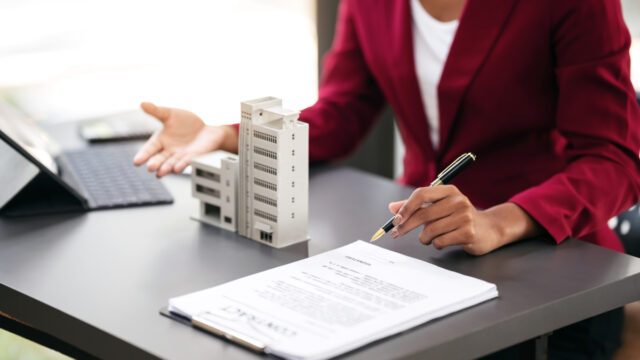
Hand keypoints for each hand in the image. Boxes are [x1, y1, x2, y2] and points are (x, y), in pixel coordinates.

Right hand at [133, 102, 237, 176]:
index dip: (143, 155)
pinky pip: (188, 160)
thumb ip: (156, 111)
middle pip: (160, 159)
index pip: (150, 148)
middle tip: (150, 168)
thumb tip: (142, 103)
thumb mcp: (170, 114)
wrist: (207, 124)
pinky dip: (182, 164)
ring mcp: (182, 154)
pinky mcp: (195, 155)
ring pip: (172, 163)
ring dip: (166, 168)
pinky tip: (177, 168)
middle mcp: (170, 150)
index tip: (136, 161)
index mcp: (161, 140)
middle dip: (155, 163)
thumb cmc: (186, 122)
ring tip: (160, 172)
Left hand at [388, 185, 540, 254]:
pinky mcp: (468, 232)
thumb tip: (392, 207)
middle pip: (423, 214)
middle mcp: (458, 200)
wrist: (489, 229)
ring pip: (430, 230)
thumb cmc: (458, 218)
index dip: (406, 207)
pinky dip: (436, 244)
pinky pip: (440, 241)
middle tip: (396, 233)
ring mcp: (465, 216)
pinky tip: (443, 241)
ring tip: (429, 238)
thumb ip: (415, 207)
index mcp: (449, 191)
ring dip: (424, 238)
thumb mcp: (439, 207)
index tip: (396, 219)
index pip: (422, 194)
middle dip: (406, 226)